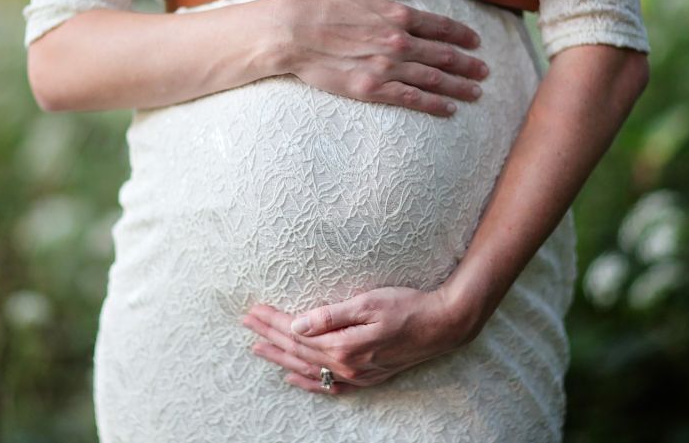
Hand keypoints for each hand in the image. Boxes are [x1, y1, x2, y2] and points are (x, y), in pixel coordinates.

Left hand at [240, 286, 472, 394]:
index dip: (273, 321)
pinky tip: (293, 377)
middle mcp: (346, 365)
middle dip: (269, 336)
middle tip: (246, 323)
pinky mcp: (367, 377)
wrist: (442, 325)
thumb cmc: (407, 307)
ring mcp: (357, 374)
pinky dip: (308, 382)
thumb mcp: (368, 303)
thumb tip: (297, 324)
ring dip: (281, 357)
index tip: (253, 310)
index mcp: (343, 345)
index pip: (296, 332)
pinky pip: (329, 385)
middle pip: (297, 350)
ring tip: (258, 348)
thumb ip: (330, 316)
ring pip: (308, 367)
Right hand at [274, 0, 490, 117]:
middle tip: (485, 71)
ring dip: (459, 86)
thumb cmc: (321, 5)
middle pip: (444, 55)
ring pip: (434, 79)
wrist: (294, 32)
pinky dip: (434, 104)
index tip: (476, 42)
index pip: (440, 27)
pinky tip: (449, 109)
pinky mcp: (373, 89)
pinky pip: (412, 98)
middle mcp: (399, 42)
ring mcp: (388, 67)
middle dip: (468, 64)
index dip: (462, 35)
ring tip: (476, 93)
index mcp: (397, 15)